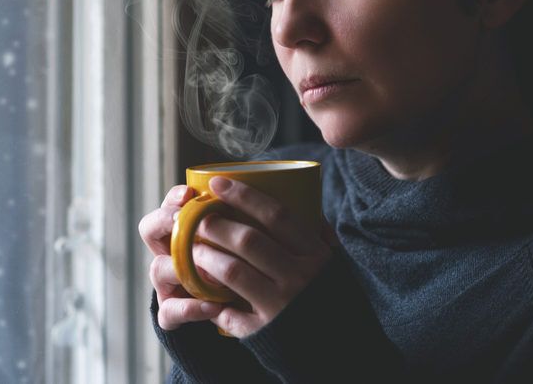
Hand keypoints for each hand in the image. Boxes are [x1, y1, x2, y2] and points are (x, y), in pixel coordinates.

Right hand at [139, 184, 224, 330]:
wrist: (230, 316)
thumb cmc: (235, 270)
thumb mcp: (235, 246)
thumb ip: (235, 227)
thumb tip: (248, 205)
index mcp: (181, 233)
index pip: (168, 206)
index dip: (173, 198)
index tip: (189, 194)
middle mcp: (167, 254)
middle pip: (149, 229)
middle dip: (162, 220)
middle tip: (180, 219)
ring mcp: (165, 284)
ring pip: (157, 269)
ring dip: (181, 267)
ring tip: (208, 269)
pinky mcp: (170, 313)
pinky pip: (171, 310)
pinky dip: (191, 308)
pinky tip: (213, 306)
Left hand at [191, 176, 336, 337]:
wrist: (341, 348)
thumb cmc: (331, 297)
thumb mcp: (333, 263)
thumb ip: (317, 234)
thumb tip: (302, 198)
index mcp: (315, 255)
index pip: (277, 215)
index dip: (243, 196)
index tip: (217, 183)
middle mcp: (299, 278)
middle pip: (248, 240)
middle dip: (215, 224)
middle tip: (196, 217)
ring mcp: (281, 306)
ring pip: (231, 271)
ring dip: (205, 256)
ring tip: (191, 248)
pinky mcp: (265, 331)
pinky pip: (229, 311)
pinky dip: (212, 300)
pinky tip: (200, 290)